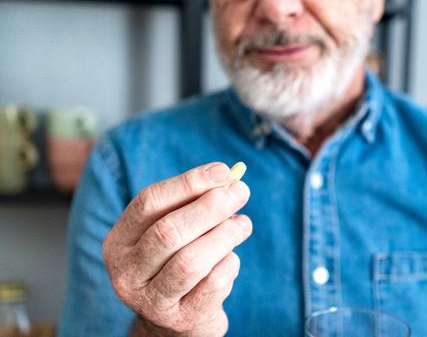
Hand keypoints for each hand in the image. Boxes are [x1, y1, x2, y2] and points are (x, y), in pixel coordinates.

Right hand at [102, 162, 251, 335]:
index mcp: (119, 241)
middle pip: (169, 232)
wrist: (177, 318)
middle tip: (241, 192)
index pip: (149, 203)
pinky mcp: (181, 320)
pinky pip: (213, 284)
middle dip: (211, 207)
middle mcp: (127, 272)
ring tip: (243, 224)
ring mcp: (151, 301)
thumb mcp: (177, 229)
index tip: (222, 172)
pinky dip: (229, 264)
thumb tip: (230, 177)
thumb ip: (195, 202)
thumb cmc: (179, 259)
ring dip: (225, 235)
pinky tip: (232, 257)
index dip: (188, 183)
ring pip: (190, 261)